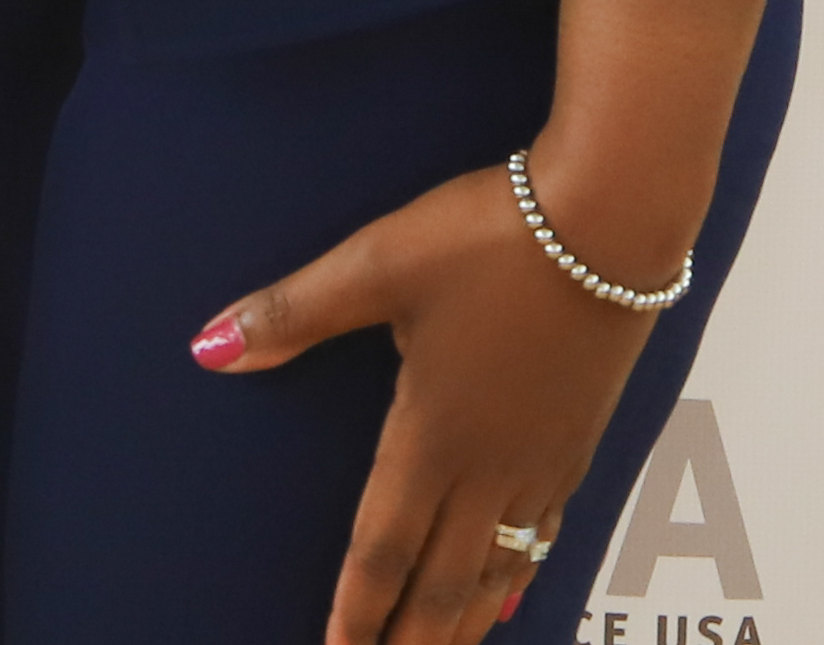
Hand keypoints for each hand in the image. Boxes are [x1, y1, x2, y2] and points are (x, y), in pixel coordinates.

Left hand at [196, 160, 659, 642]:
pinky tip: (513, 587)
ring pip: (498, 565)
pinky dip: (519, 574)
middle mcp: (491, 463)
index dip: (358, 606)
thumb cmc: (490, 239)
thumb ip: (295, 313)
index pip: (384, 544)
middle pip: (445, 579)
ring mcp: (543, 458)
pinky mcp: (579, 438)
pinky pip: (545, 533)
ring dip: (464, 618)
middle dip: (412, 636)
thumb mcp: (376, 266)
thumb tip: (213, 347)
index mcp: (433, 433)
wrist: (611, 221)